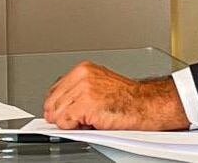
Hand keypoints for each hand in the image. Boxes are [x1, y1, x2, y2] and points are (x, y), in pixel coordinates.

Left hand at [43, 61, 189, 130]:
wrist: (146, 104)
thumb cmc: (128, 99)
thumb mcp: (99, 86)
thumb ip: (78, 91)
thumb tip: (59, 106)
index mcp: (83, 69)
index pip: (54, 90)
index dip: (58, 106)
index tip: (64, 114)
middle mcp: (81, 75)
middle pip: (52, 102)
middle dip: (62, 116)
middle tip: (79, 120)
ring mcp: (83, 89)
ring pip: (56, 114)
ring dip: (70, 122)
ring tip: (89, 120)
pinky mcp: (86, 104)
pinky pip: (66, 122)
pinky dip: (75, 128)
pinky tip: (91, 123)